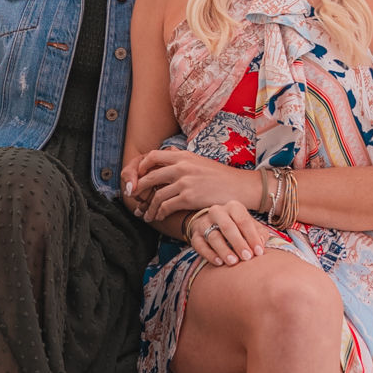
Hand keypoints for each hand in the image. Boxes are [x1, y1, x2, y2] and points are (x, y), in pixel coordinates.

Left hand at [133, 147, 256, 224]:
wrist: (240, 186)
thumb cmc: (221, 177)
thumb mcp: (200, 162)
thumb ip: (183, 161)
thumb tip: (168, 159)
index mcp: (183, 156)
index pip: (152, 156)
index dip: (141, 167)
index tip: (137, 177)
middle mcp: (181, 166)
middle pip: (149, 176)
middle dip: (137, 189)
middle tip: (133, 198)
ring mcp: (185, 182)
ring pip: (156, 195)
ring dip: (148, 207)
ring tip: (145, 215)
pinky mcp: (189, 197)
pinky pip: (166, 206)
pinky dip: (158, 213)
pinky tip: (158, 217)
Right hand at [185, 201, 268, 266]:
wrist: (213, 224)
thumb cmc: (238, 227)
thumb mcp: (250, 226)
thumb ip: (259, 234)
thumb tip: (261, 244)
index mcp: (233, 207)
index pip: (243, 220)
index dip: (252, 236)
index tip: (258, 252)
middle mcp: (217, 212)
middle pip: (227, 227)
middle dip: (238, 243)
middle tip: (247, 257)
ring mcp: (204, 223)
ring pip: (213, 237)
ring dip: (224, 250)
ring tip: (233, 262)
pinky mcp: (195, 236)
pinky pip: (200, 246)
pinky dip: (209, 255)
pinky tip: (219, 263)